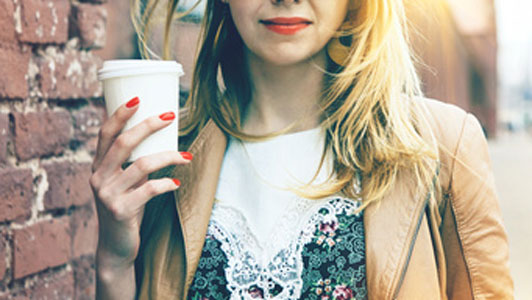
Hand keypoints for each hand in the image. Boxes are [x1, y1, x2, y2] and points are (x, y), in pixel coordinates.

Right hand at [89, 96, 191, 270]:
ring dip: (168, 156)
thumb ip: (133, 165)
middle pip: (123, 143)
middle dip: (148, 125)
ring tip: (187, 155)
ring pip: (141, 165)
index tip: (137, 98)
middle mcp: (99, 178)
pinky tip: (177, 182)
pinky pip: (149, 190)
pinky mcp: (121, 211)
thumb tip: (162, 140)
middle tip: (171, 116)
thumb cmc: (126, 209)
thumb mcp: (124, 184)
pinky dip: (166, 184)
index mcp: (98, 167)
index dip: (119, 114)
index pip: (105, 134)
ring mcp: (108, 195)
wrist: (116, 247)